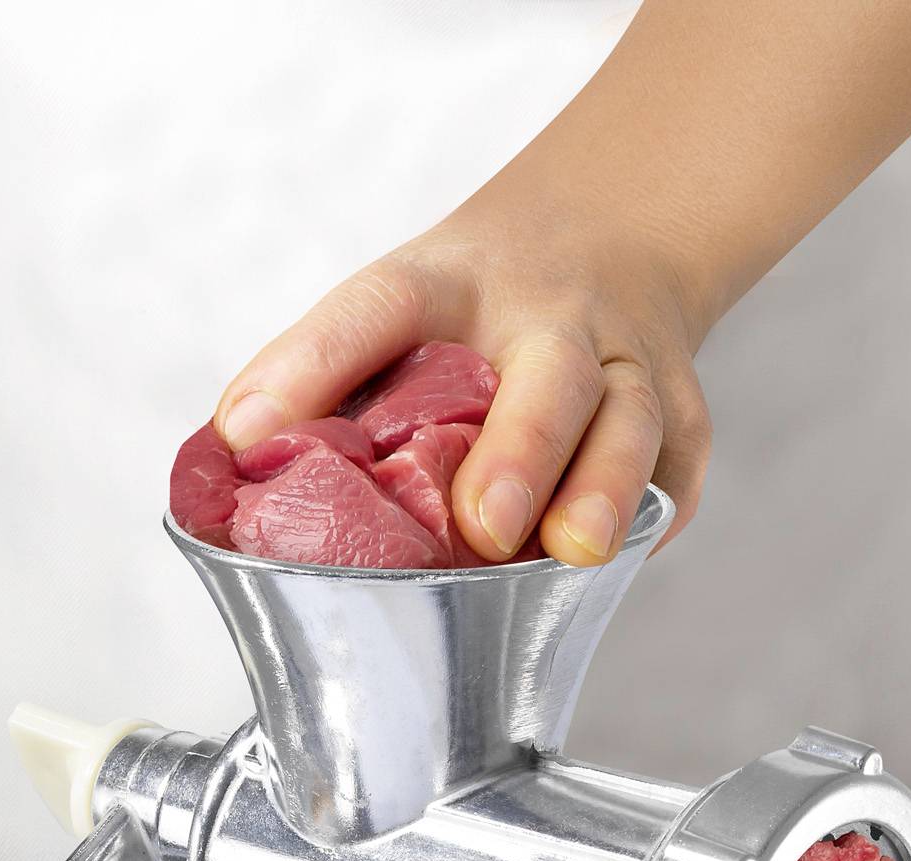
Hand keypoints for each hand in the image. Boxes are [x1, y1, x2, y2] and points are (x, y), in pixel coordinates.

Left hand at [213, 197, 713, 566]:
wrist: (606, 241)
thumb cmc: (470, 314)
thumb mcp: (390, 310)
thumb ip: (311, 374)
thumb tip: (230, 457)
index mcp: (447, 285)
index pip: (374, 310)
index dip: (311, 365)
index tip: (248, 433)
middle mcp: (548, 317)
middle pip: (547, 375)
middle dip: (521, 448)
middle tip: (484, 521)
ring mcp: (627, 364)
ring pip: (630, 424)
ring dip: (601, 488)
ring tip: (569, 551)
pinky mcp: (681, 421)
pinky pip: (671, 479)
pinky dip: (643, 523)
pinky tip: (599, 570)